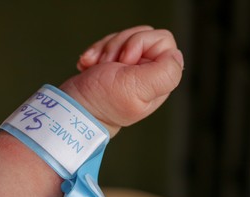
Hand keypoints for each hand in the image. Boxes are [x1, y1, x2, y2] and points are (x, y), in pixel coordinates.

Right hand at [60, 25, 183, 136]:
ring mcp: (129, 69)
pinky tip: (89, 65)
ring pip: (124, 38)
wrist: (73, 108)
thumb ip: (165, 73)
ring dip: (105, 49)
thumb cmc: (101, 101)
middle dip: (120, 46)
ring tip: (97, 66)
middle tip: (109, 64)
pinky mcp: (113, 65)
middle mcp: (147, 74)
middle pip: (142, 36)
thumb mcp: (136, 88)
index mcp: (158, 80)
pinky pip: (109, 44)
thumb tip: (176, 56)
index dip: (141, 44)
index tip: (125, 61)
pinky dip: (96, 52)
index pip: (162, 42)